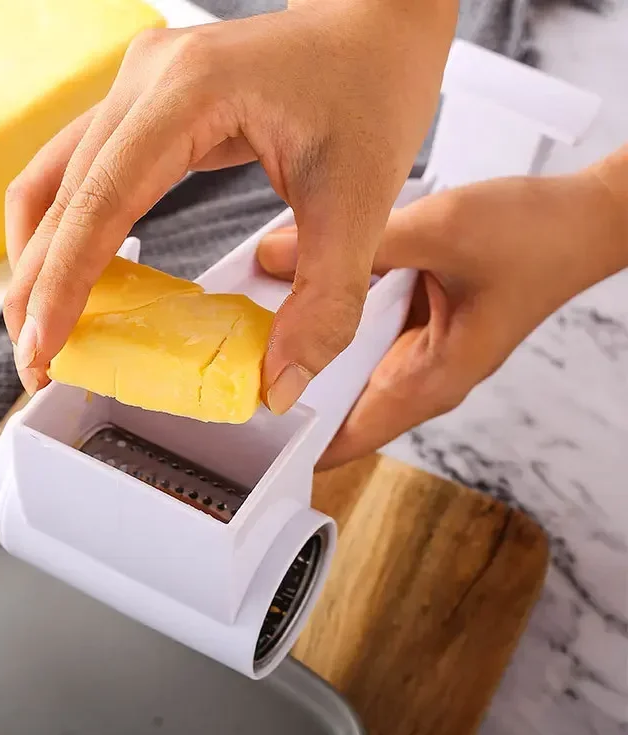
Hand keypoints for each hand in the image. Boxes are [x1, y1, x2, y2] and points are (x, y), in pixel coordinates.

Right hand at [3, 0, 456, 404]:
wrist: (377, 25)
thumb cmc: (372, 86)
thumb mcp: (360, 204)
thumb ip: (325, 302)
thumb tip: (279, 382)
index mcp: (187, 94)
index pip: (99, 203)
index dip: (64, 285)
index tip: (45, 349)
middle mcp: (145, 82)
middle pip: (57, 196)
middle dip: (38, 286)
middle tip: (38, 360)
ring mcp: (137, 88)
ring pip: (53, 181)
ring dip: (41, 258)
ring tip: (47, 325)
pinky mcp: (146, 106)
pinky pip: (82, 172)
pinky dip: (70, 230)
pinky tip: (82, 275)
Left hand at [257, 158, 627, 468]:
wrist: (582, 220)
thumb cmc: (535, 237)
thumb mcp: (441, 230)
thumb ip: (360, 243)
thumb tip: (276, 254)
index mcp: (428, 381)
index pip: (344, 440)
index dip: (289, 441)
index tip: (238, 428)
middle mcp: (418, 378)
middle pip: (333, 408)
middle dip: (282, 391)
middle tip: (226, 368)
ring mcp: (415, 355)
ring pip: (341, 371)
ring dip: (300, 352)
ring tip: (246, 332)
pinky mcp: (414, 327)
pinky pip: (355, 336)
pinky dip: (325, 320)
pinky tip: (294, 293)